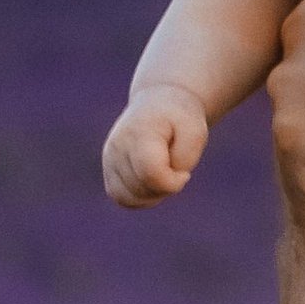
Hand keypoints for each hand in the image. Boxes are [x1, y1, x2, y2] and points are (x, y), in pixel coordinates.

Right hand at [104, 87, 207, 207]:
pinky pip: (123, 199)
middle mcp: (118, 146)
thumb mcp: (196, 131)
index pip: (152, 174)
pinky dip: (142, 198)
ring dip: (154, 195)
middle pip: (142, 189)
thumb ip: (186, 157)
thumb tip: (166, 181)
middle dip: (165, 188)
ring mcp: (109, 159)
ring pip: (129, 198)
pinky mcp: (108, 171)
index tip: (185, 172)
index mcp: (139, 132)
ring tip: (164, 175)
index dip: (174, 182)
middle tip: (175, 170)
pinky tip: (153, 183)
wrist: (160, 105)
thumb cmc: (180, 120)